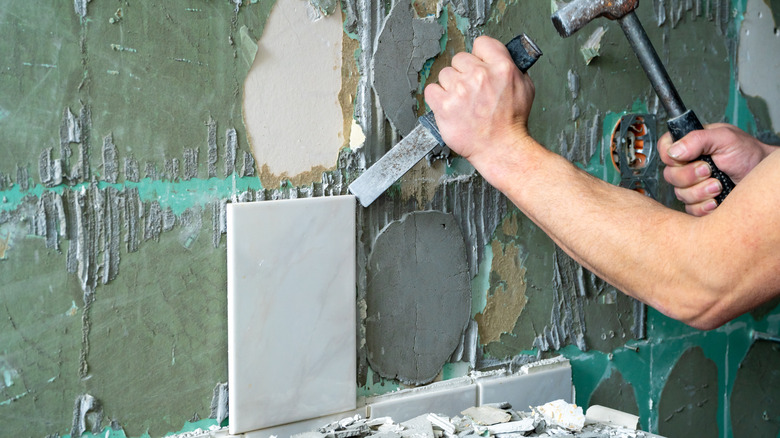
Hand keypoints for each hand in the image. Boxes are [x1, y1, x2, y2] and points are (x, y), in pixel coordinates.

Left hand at [423, 36, 534, 181]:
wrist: (500, 148)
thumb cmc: (511, 123)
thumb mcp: (524, 87)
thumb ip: (511, 67)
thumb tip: (498, 58)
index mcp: (501, 68)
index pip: (481, 43)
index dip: (479, 55)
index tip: (478, 64)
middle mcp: (480, 76)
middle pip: (459, 59)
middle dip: (464, 73)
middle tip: (471, 91)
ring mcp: (460, 90)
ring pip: (445, 75)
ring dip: (451, 87)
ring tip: (462, 102)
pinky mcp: (444, 106)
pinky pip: (431, 90)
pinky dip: (437, 98)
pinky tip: (449, 107)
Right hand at [658, 123, 772, 215]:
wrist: (761, 175)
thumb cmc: (747, 153)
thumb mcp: (724, 138)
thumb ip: (697, 139)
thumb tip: (674, 150)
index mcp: (689, 146)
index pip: (664, 149)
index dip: (671, 157)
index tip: (688, 158)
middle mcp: (687, 165)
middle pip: (669, 175)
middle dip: (691, 176)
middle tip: (710, 170)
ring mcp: (691, 185)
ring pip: (680, 194)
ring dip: (701, 191)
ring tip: (719, 185)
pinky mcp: (698, 202)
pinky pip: (690, 209)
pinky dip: (705, 205)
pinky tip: (717, 199)